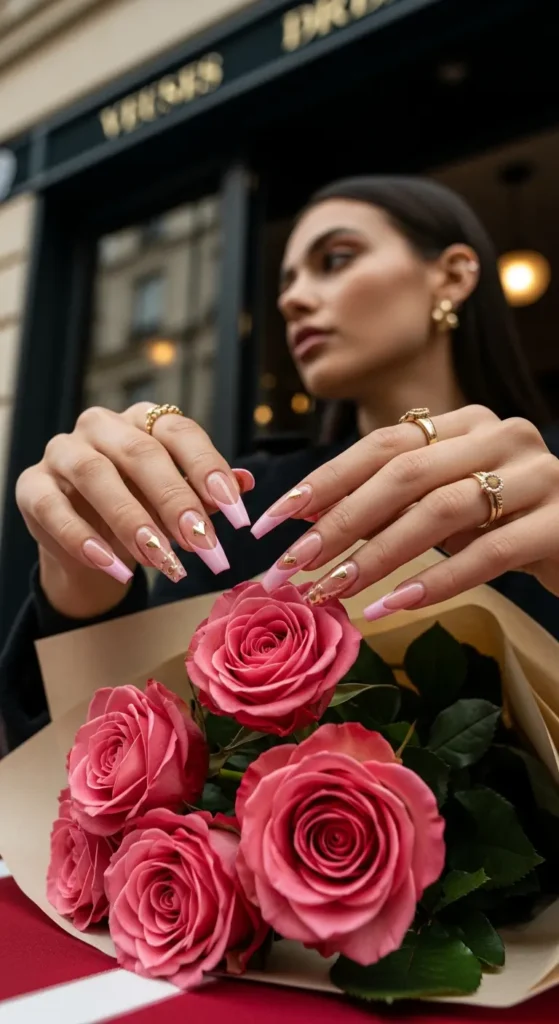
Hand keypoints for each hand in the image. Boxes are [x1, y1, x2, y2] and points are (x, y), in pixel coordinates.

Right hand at [16, 403, 252, 618]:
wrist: (87, 544)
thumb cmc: (141, 510)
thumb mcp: (177, 504)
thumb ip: (206, 493)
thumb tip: (246, 482)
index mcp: (143, 420)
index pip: (180, 432)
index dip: (208, 468)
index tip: (236, 512)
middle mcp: (101, 426)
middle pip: (140, 453)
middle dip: (175, 500)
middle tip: (202, 543)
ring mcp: (62, 452)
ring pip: (96, 475)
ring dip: (132, 520)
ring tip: (162, 560)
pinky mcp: (32, 486)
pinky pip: (54, 508)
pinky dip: (84, 539)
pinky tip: (115, 568)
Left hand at [253, 405, 558, 616]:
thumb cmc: (507, 525)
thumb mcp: (447, 504)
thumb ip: (393, 502)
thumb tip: (305, 523)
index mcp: (467, 422)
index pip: (382, 443)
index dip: (323, 481)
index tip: (273, 523)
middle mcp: (502, 435)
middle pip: (403, 473)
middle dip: (338, 522)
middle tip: (291, 567)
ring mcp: (538, 474)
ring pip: (440, 510)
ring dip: (377, 555)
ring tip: (333, 590)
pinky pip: (488, 553)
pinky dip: (435, 581)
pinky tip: (394, 606)